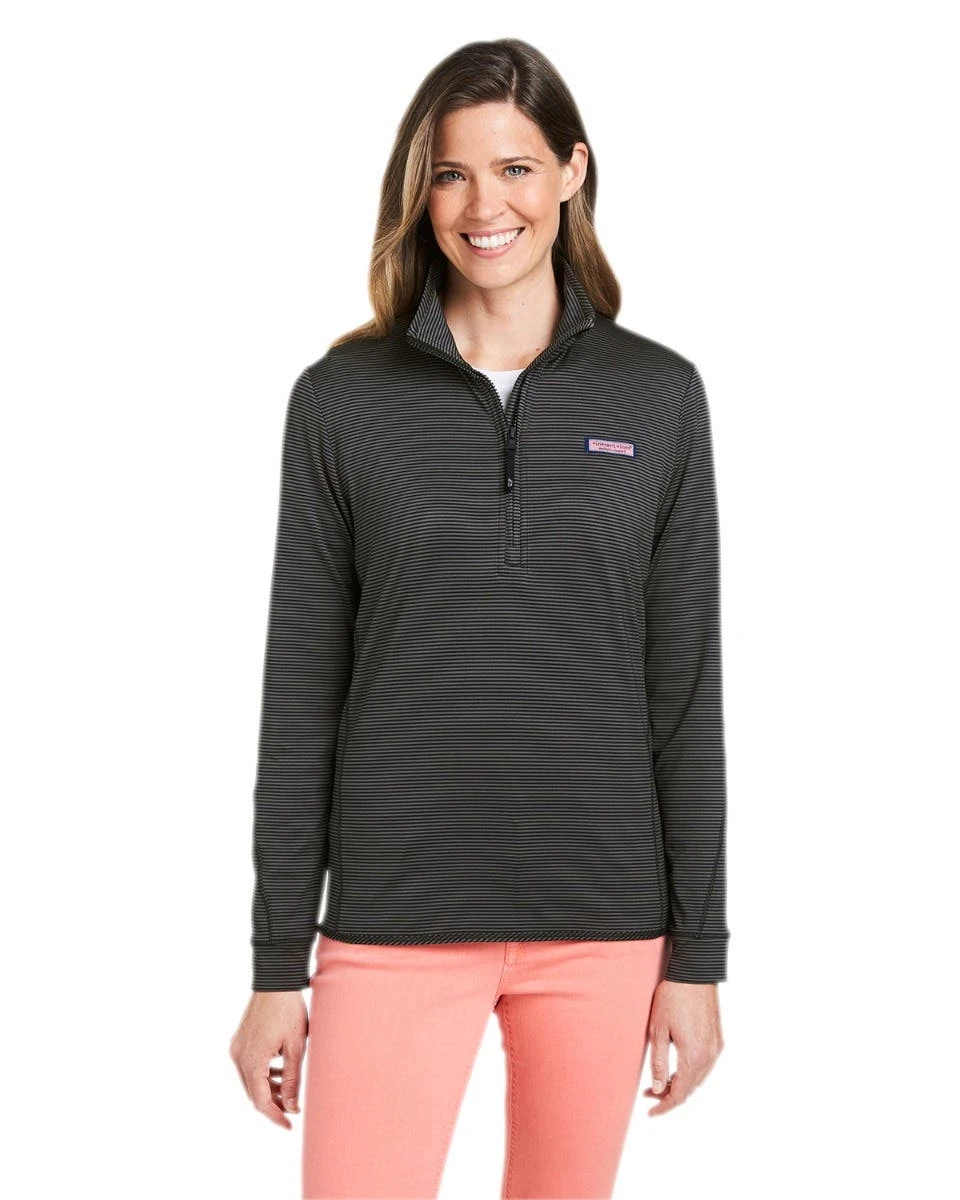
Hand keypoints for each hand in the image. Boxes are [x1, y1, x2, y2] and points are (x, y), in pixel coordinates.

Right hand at [229, 991, 307, 1128]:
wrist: (275, 982)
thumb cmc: (289, 1010)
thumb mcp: (296, 1047)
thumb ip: (292, 1080)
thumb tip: (291, 1107)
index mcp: (252, 1061)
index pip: (261, 1101)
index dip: (274, 1116)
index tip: (288, 1125)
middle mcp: (239, 1057)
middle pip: (253, 1093)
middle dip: (272, 1104)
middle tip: (292, 1109)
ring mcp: (236, 1048)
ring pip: (250, 1081)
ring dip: (267, 1089)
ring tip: (288, 1090)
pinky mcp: (238, 1041)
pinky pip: (248, 1067)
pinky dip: (262, 1074)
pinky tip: (278, 1072)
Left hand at [643, 980, 723, 1115]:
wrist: (694, 972)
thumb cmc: (672, 997)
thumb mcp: (658, 1031)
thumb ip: (659, 1063)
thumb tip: (658, 1089)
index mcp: (693, 1057)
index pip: (679, 1094)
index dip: (664, 1106)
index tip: (650, 1112)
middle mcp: (709, 1056)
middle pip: (691, 1089)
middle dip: (670, 1095)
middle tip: (649, 1094)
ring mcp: (716, 1047)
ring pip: (700, 1078)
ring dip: (682, 1084)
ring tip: (661, 1082)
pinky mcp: (718, 1038)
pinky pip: (706, 1065)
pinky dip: (692, 1073)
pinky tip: (679, 1067)